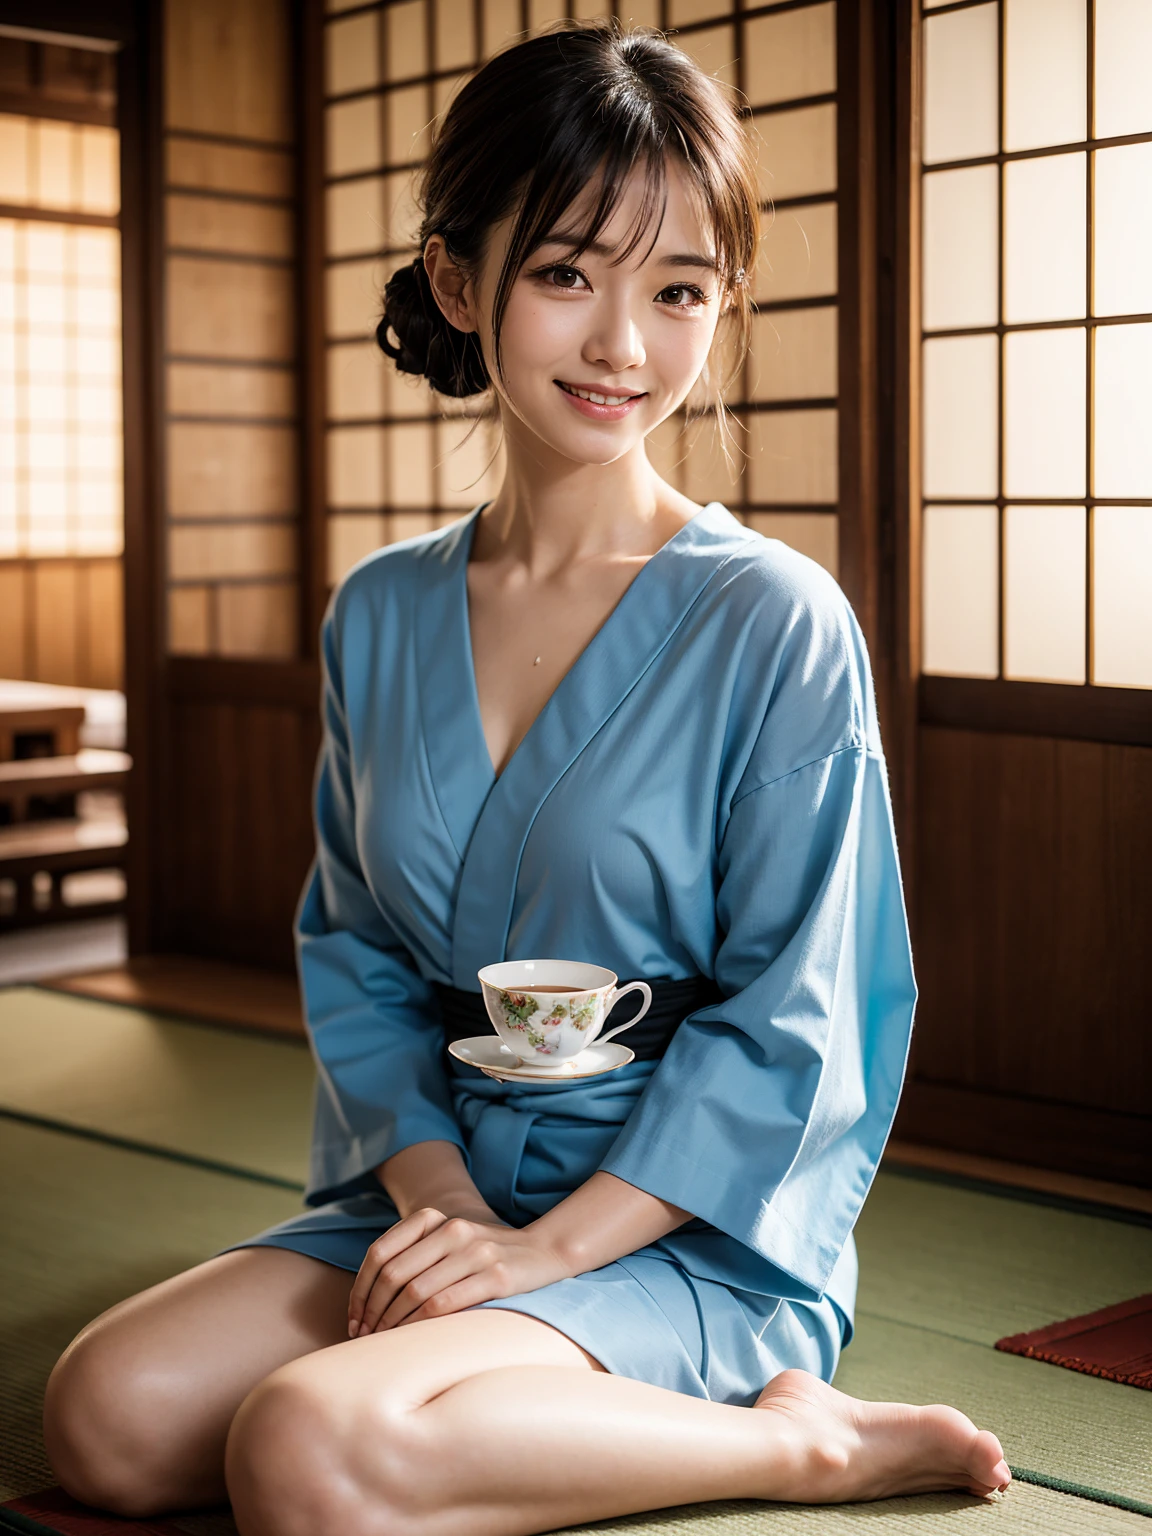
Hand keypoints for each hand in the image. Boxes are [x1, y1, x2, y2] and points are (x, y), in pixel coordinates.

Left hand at [347, 1207, 572, 1335]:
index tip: (354, 1318)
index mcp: (435, 1219)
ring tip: (384, 1343)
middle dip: (372, 1312)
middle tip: (365, 1338)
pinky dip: (420, 1326)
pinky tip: (413, 1340)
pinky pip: (445, 1304)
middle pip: (393, 1275)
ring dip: (392, 1324)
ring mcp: (476, 1252)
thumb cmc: (486, 1255)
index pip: (380, 1253)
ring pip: (415, 1292)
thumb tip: (366, 1298)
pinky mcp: (496, 1276)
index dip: (360, 1290)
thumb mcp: (449, 1243)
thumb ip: (415, 1256)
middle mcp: (453, 1230)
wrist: (544, 1251)